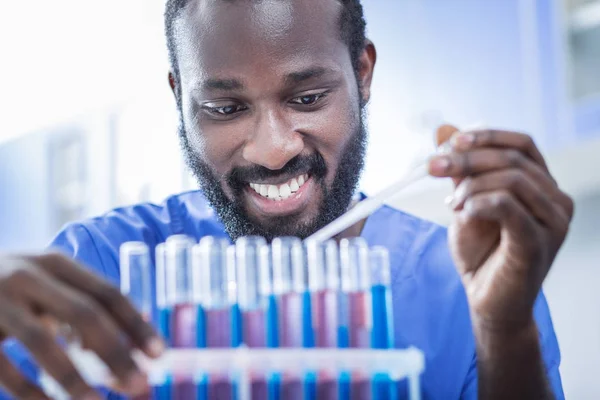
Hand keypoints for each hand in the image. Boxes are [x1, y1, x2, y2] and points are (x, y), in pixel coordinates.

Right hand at [0, 253, 163, 398]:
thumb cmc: (11, 289)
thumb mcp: (47, 285)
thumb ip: (83, 306)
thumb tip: (129, 343)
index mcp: (55, 263)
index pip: (108, 292)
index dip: (135, 324)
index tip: (159, 354)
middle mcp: (28, 274)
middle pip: (84, 314)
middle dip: (116, 353)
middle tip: (140, 385)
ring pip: (43, 342)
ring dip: (75, 378)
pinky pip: (2, 366)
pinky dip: (29, 390)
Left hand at [429, 125, 573, 331]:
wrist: (487, 301)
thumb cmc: (480, 254)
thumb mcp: (465, 204)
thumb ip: (460, 170)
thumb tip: (444, 130)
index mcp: (542, 186)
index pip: (523, 144)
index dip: (487, 136)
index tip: (451, 141)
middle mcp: (555, 200)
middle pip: (514, 159)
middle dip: (467, 158)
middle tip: (433, 167)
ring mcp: (552, 222)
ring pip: (512, 179)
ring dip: (471, 186)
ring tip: (452, 205)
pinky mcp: (538, 242)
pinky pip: (509, 206)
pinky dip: (479, 203)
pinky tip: (462, 213)